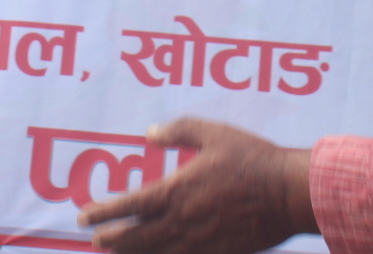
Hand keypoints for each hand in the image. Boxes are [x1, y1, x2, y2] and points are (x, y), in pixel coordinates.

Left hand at [79, 119, 313, 253]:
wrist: (288, 192)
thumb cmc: (251, 159)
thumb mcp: (212, 134)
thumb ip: (178, 131)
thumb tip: (150, 133)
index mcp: (178, 190)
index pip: (131, 205)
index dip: (104, 211)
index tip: (84, 216)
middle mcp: (183, 220)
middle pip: (138, 236)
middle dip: (113, 239)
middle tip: (94, 240)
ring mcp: (200, 241)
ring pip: (158, 252)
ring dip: (134, 253)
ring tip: (116, 252)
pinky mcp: (219, 252)